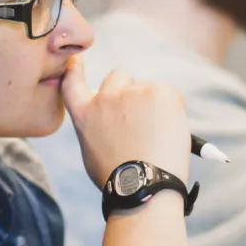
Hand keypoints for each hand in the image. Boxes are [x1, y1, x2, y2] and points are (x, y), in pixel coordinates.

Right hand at [61, 56, 190, 187]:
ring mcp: (133, 93)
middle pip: (119, 76)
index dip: (74, 68)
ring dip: (153, 106)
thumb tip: (111, 118)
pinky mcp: (160, 92)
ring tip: (157, 138)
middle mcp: (105, 98)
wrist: (143, 187)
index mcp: (85, 115)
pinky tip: (168, 134)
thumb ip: (97, 127)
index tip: (76, 59)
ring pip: (148, 90)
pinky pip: (169, 95)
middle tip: (141, 116)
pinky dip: (172, 111)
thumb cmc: (119, 179)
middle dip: (129, 89)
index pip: (72, 82)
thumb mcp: (92, 151)